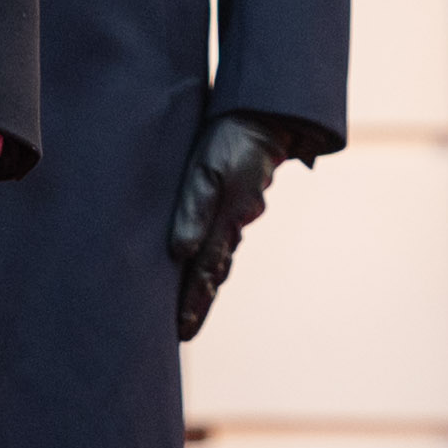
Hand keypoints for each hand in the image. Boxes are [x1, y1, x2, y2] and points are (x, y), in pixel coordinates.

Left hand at [170, 113, 295, 341]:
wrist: (266, 114)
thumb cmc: (231, 139)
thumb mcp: (207, 170)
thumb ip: (194, 208)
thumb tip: (182, 252)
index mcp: (228, 222)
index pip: (206, 273)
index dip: (193, 303)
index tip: (181, 333)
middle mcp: (235, 223)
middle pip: (215, 273)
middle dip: (199, 302)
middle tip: (183, 332)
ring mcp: (239, 212)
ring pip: (220, 257)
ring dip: (205, 283)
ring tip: (190, 307)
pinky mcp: (237, 198)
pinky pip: (222, 236)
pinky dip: (212, 258)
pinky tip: (202, 260)